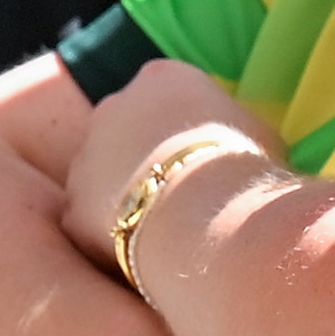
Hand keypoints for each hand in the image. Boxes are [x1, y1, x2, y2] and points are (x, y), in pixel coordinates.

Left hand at [57, 58, 280, 277]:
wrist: (206, 214)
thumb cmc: (245, 169)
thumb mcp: (262, 135)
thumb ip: (239, 132)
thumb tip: (243, 148)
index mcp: (161, 78)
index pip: (168, 94)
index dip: (188, 130)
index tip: (206, 159)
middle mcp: (113, 107)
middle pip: (126, 131)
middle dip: (147, 159)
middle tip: (182, 196)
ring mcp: (85, 157)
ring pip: (102, 178)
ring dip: (125, 199)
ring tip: (167, 232)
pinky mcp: (72, 208)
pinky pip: (91, 224)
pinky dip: (113, 239)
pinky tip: (145, 257)